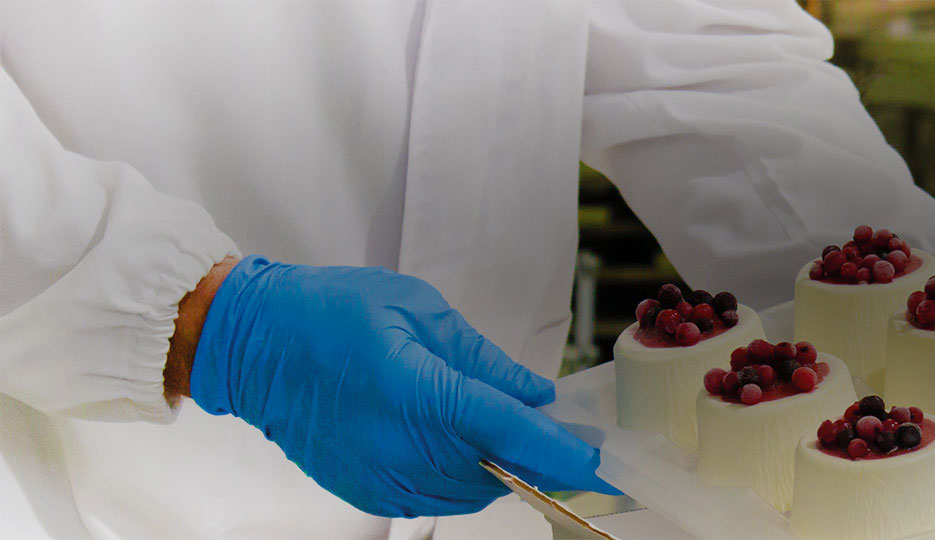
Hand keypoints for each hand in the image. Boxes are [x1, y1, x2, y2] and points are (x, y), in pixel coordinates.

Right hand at [182, 255, 617, 516]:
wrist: (252, 346)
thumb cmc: (330, 315)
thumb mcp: (419, 313)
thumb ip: (484, 362)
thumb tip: (535, 396)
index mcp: (421, 393)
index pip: (515, 435)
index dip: (568, 455)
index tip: (607, 467)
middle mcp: (404, 447)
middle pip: (502, 470)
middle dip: (535, 453)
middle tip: (547, 427)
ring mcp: (384, 477)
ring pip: (474, 490)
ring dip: (497, 465)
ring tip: (483, 422)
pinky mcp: (369, 492)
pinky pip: (437, 498)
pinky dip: (459, 476)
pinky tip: (447, 440)